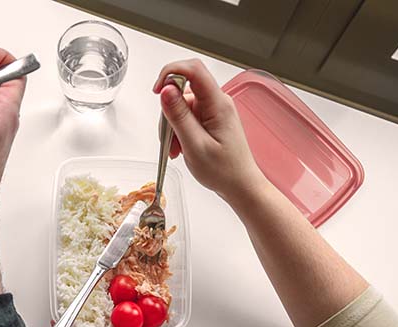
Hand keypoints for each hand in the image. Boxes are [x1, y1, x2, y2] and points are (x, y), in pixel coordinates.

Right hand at [153, 59, 269, 207]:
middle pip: (183, 90)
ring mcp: (214, 110)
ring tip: (178, 149)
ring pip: (182, 105)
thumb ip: (179, 116)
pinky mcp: (211, 119)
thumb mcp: (195, 145)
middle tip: (168, 139)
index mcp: (218, 104)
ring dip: (173, 126)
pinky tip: (182, 148)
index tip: (157, 91)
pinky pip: (188, 116)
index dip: (171, 73)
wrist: (240, 186)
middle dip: (169, 112)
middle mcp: (217, 102)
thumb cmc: (224, 171)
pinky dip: (179, 131)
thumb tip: (166, 90)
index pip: (193, 69)